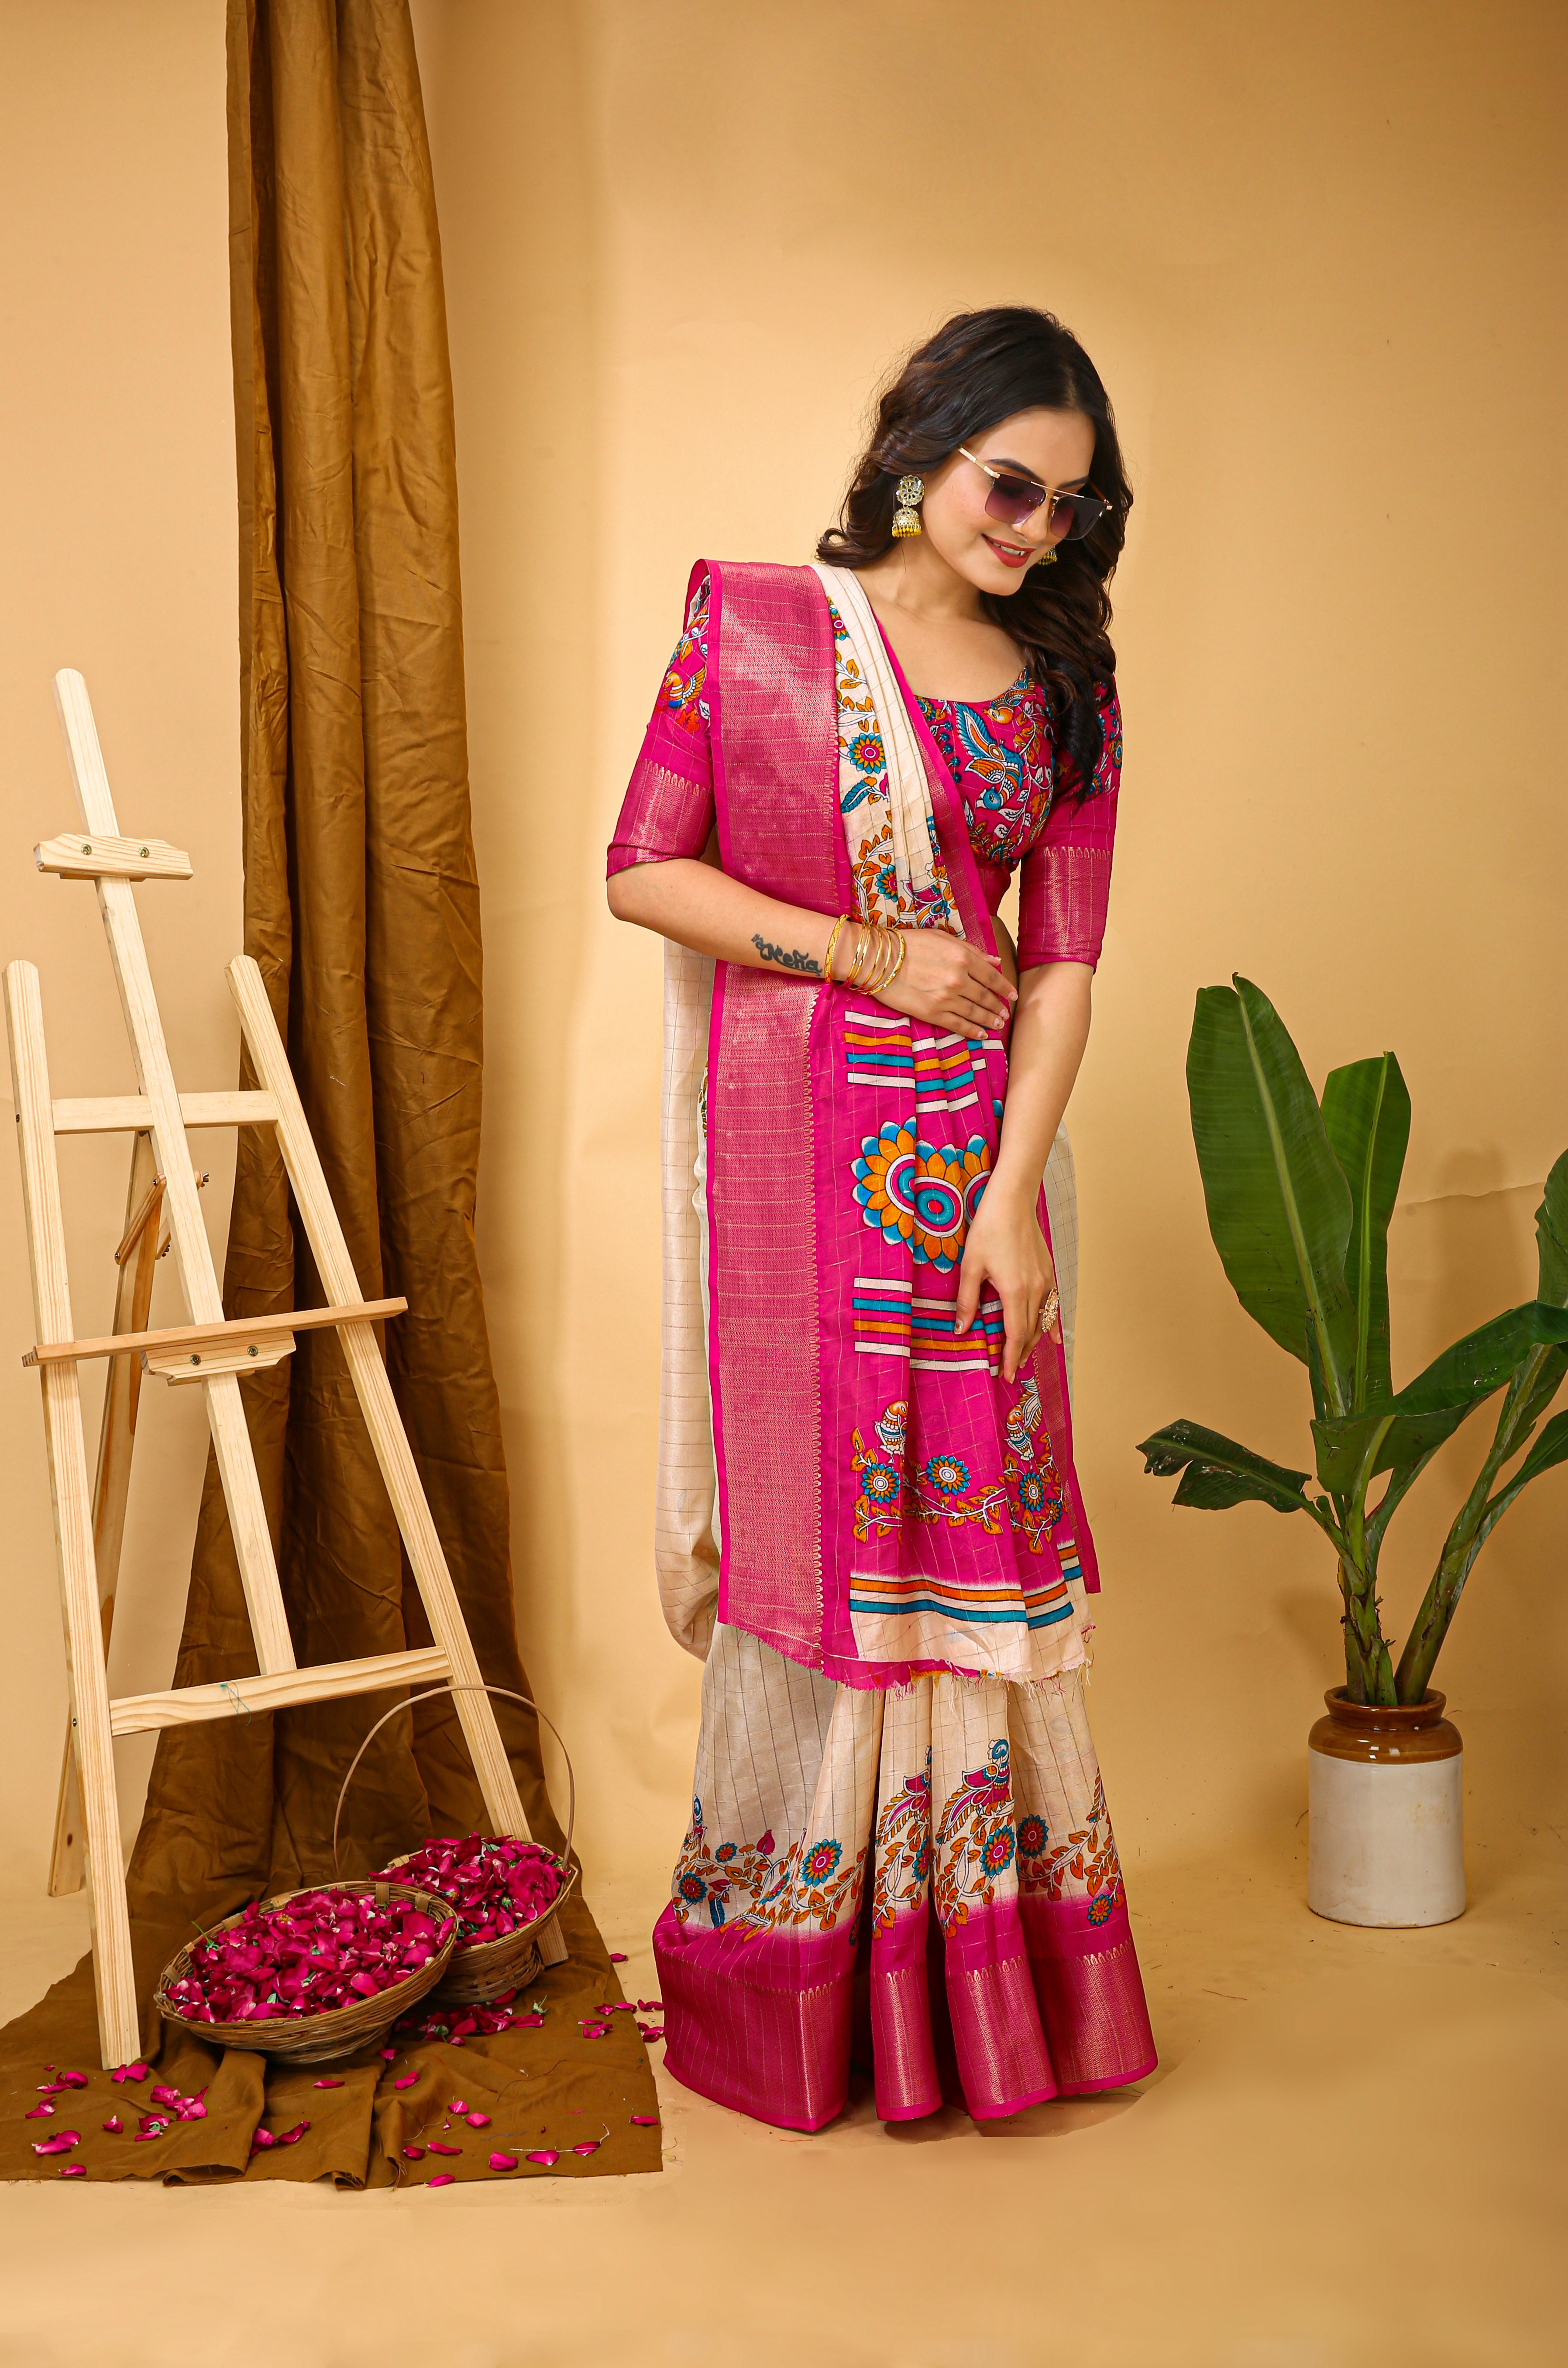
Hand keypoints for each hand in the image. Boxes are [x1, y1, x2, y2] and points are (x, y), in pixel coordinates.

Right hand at [869, 929, 1015, 1035]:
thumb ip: (971, 950)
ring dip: (990, 1020)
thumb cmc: (909, 944)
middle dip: (998, 1006)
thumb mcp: (943, 938)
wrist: (879, 960)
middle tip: (1005, 1013)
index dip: (1005, 987)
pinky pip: (958, 1025)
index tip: (1013, 994)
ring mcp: (946, 998)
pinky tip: (982, 1034)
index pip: (992, 977)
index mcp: (963, 958)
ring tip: (998, 1024)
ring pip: (975, 1013)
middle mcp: (958, 979)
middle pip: (986, 997)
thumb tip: (995, 960)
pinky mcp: (932, 1013)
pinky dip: (972, 1031)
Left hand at [955, 1186, 1059, 1384]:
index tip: (1006, 1375)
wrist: (1012, 1202)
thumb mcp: (970, 1266)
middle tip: (1011, 1370)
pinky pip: (1051, 1305)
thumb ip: (966, 1300)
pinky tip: (1055, 1338)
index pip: (1015, 1335)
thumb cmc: (988, 1229)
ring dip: (1034, 1341)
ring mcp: (1045, 1280)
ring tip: (1024, 1357)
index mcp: (1014, 1290)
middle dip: (1021, 1354)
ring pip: (1042, 1320)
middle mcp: (1035, 1288)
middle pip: (1030, 1331)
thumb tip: (962, 1330)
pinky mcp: (1048, 1271)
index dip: (1010, 1357)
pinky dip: (1051, 1323)